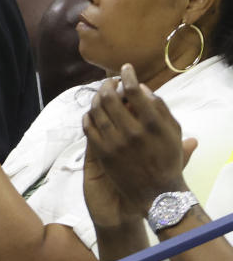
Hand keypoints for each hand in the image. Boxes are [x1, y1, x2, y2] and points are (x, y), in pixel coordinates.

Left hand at [82, 64, 197, 223]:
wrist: (156, 193)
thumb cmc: (168, 160)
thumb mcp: (172, 133)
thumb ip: (160, 109)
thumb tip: (142, 88)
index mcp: (151, 125)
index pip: (134, 91)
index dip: (128, 75)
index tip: (125, 68)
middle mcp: (131, 132)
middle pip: (110, 98)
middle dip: (108, 84)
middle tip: (110, 81)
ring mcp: (114, 143)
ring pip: (97, 111)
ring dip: (97, 98)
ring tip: (101, 94)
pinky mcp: (102, 154)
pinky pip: (88, 128)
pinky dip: (88, 116)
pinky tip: (92, 112)